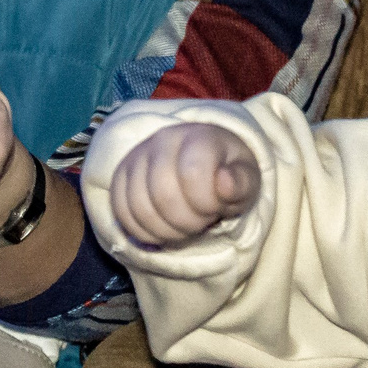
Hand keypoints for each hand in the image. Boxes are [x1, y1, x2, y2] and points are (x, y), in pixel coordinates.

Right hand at [108, 124, 262, 247]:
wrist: (201, 159)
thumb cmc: (227, 172)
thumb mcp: (247, 178)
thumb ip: (241, 183)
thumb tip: (224, 183)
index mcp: (198, 136)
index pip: (192, 174)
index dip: (206, 203)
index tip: (217, 207)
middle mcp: (162, 140)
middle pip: (164, 196)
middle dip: (188, 222)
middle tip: (202, 220)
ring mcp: (137, 157)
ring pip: (141, 208)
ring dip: (167, 230)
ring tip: (184, 225)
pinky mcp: (120, 176)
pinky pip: (122, 212)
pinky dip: (144, 231)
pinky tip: (164, 228)